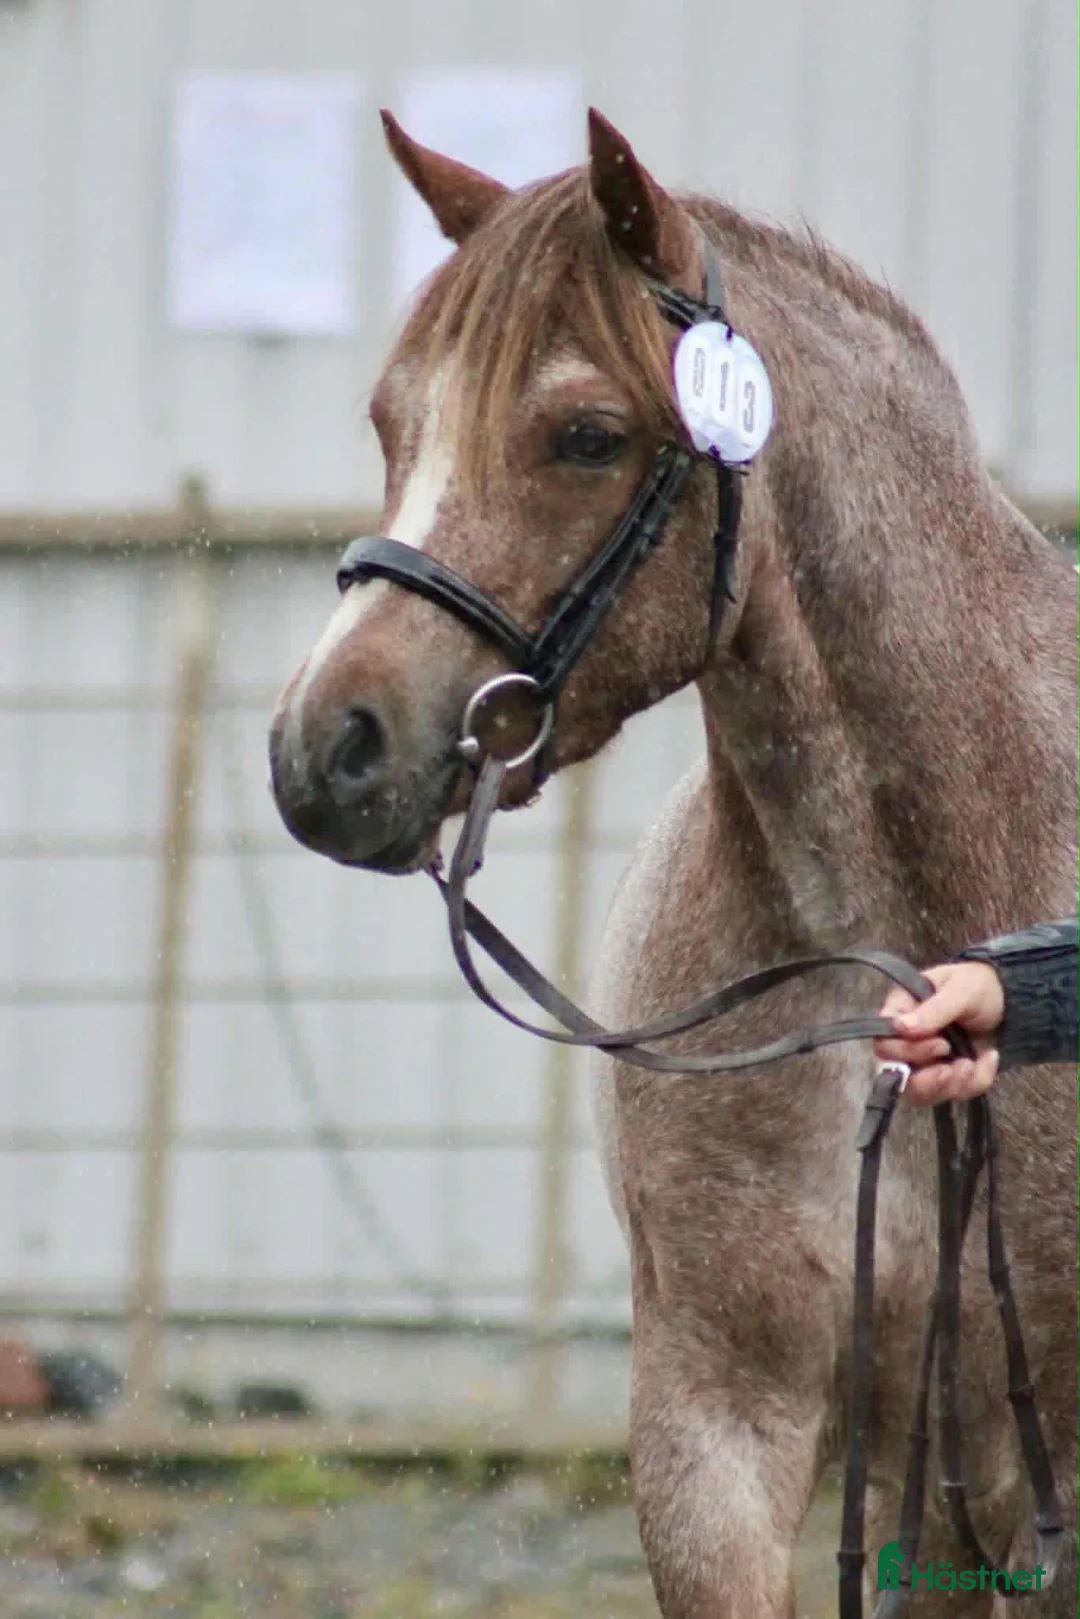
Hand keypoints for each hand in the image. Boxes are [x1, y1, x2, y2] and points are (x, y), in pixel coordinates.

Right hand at [873, 962, 1004, 1105]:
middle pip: (896, 1075)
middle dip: (929, 1079)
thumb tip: (901, 1027)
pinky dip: (975, 1082)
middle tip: (959, 1065)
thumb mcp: (961, 990)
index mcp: (900, 1012)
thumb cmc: (978, 985)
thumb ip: (934, 1010)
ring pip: (921, 1093)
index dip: (906, 1052)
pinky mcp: (945, 1077)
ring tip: (974, 1064)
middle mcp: (905, 1040)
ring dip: (951, 1085)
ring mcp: (924, 1062)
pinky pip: (952, 1094)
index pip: (884, 1043)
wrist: (1008, 1001)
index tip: (941, 1045)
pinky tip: (989, 1059)